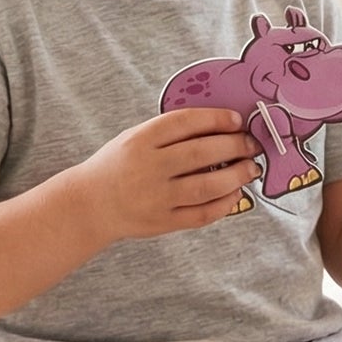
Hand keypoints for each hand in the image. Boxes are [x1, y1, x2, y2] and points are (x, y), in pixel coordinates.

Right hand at [74, 107, 260, 244]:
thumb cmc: (119, 166)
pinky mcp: (163, 222)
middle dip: (235, 146)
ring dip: (236, 176)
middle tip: (251, 145)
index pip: (185, 122)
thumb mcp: (135, 139)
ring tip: (250, 169)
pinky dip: (224, 204)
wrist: (89, 205)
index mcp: (140, 140)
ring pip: (207, 186)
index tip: (237, 121)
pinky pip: (202, 214)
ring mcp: (156, 197)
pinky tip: (235, 194)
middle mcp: (149, 167)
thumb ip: (170, 132)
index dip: (217, 119)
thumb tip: (221, 126)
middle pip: (201, 152)